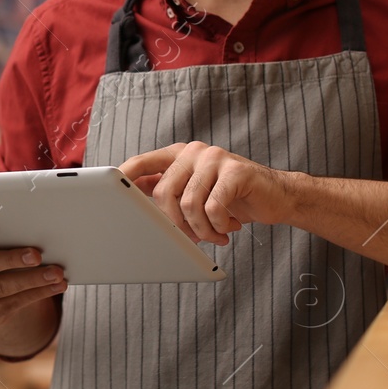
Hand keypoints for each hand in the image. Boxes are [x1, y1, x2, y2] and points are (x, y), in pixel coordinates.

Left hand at [119, 142, 295, 244]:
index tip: (110, 193)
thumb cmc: (231, 200)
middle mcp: (194, 152)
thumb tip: (132, 204)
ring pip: (189, 203)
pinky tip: (229, 228)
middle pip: (164, 191)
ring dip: (200, 229)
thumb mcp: (196, 195)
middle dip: (174, 223)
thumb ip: (169, 194)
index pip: (143, 162)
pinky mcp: (236, 170)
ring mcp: (215, 158)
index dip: (125, 176)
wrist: (276, 197)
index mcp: (179, 155)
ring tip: (215, 235)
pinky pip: (213, 206)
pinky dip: (218, 225)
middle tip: (193, 237)